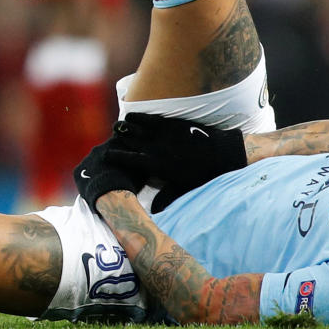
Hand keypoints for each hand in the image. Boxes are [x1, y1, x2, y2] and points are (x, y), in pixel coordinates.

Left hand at [73, 142, 144, 211]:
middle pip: (104, 153)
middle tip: (114, 174)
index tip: (124, 163)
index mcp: (115, 143)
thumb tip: (143, 159)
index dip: (121, 153)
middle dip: (108, 162)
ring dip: (97, 171)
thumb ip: (138, 159)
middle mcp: (98, 147)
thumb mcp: (141, 168)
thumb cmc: (130, 181)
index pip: (118, 144)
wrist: (111, 195)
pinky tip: (95, 188)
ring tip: (105, 183)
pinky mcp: (77, 171)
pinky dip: (88, 179)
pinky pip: (82, 174)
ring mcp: (86, 159)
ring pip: (92, 164)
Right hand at [106, 113, 246, 210]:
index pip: (129, 160)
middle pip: (130, 142)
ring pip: (137, 128)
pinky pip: (150, 118)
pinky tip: (132, 116)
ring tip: (118, 127)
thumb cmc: (202, 174)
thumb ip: (166, 198)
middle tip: (110, 138)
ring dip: (126, 127)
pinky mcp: (172, 124)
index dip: (116, 157)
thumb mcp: (183, 189)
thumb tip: (154, 212)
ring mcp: (163, 134)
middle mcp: (156, 148)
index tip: (106, 155)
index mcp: (156, 165)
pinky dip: (139, 117)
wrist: (222, 154)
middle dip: (119, 140)